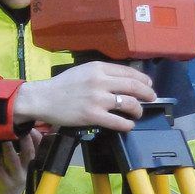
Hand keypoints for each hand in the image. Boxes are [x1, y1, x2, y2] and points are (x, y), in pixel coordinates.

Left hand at [0, 130, 40, 193]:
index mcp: (34, 162)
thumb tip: (25, 128)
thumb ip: (24, 147)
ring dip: (8, 149)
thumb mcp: (23, 162)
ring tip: (4, 138)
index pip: (39, 148)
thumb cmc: (15, 172)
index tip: (29, 126)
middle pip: (29, 153)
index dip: (36, 137)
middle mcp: (27, 169)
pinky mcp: (4, 182)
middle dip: (24, 140)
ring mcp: (16, 177)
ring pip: (13, 161)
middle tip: (17, 128)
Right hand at [13, 62, 155, 132]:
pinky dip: (127, 124)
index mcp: (98, 68)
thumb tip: (122, 81)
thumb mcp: (83, 71)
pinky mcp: (92, 115)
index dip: (144, 80)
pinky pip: (118, 121)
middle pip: (134, 86)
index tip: (148, 85)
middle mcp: (100, 81)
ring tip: (138, 113)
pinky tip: (128, 125)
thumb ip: (102, 73)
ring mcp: (97, 99)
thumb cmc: (62, 85)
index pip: (130, 72)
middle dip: (148, 94)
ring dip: (138, 110)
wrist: (43, 98)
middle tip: (151, 99)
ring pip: (130, 104)